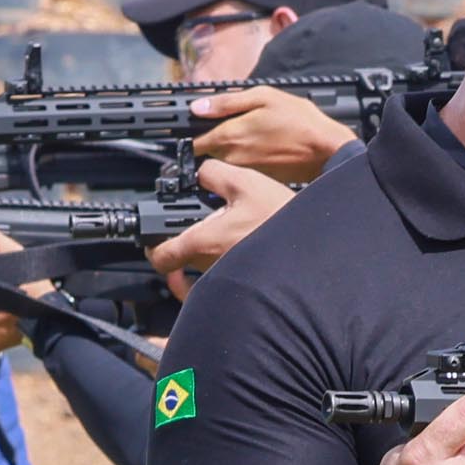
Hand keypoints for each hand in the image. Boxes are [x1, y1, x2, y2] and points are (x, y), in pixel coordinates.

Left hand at [151, 158, 285, 290]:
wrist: (312, 244)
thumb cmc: (281, 220)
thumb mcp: (245, 182)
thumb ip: (214, 174)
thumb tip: (201, 172)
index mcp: (204, 242)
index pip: (161, 256)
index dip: (152, 245)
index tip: (154, 237)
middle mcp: (210, 267)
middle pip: (179, 265)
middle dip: (178, 247)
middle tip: (185, 231)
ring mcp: (225, 280)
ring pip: (197, 276)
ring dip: (198, 260)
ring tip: (209, 241)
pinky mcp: (241, 288)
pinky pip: (216, 292)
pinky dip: (211, 283)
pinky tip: (219, 269)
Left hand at [188, 85, 357, 181]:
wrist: (326, 151)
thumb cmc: (300, 122)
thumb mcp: (264, 97)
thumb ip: (227, 103)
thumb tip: (198, 107)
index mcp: (230, 135)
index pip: (193, 143)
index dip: (188, 136)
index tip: (188, 131)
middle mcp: (232, 158)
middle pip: (205, 154)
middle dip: (207, 144)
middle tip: (221, 130)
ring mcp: (244, 172)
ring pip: (221, 164)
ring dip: (225, 154)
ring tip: (245, 139)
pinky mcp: (256, 180)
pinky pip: (238, 172)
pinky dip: (241, 163)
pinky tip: (258, 151)